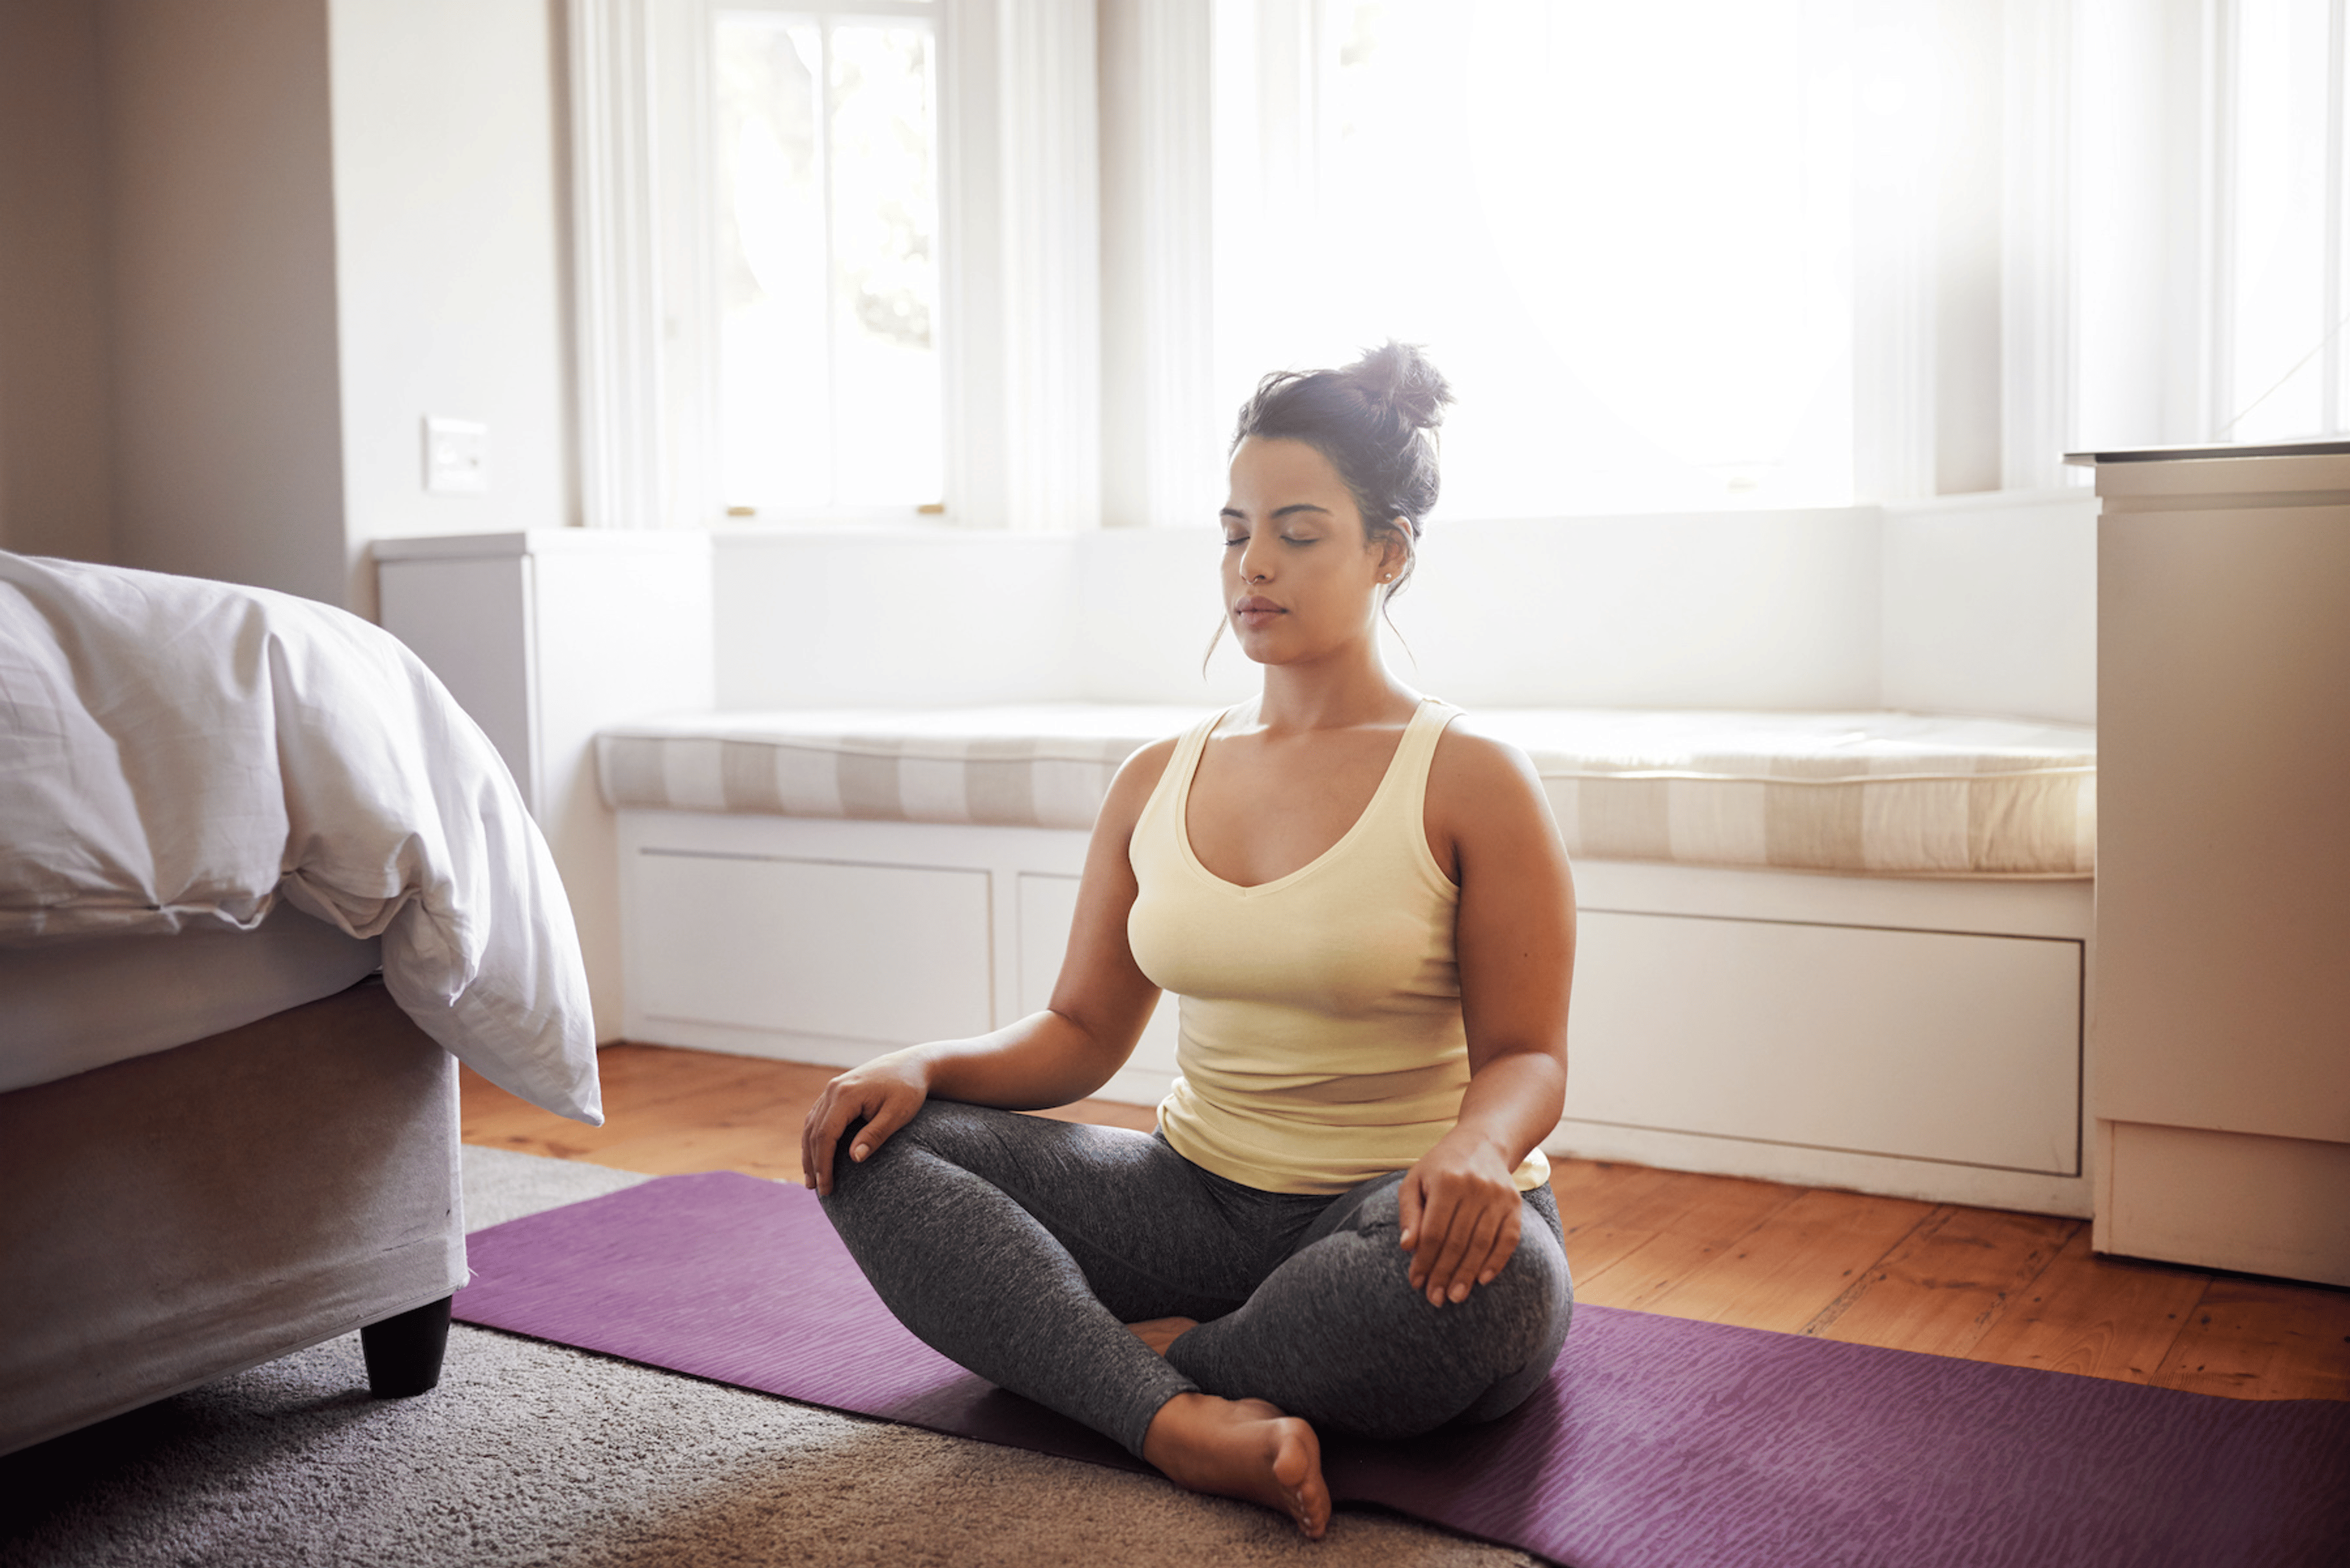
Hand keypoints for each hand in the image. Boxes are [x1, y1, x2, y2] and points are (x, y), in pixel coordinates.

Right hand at [799, 1052, 929, 1196]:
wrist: (912, 1064)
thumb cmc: (909, 1090)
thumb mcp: (898, 1114)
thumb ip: (876, 1134)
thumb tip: (854, 1158)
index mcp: (846, 1095)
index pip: (825, 1135)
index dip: (823, 1164)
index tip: (826, 1187)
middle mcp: (833, 1090)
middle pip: (813, 1132)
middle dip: (813, 1162)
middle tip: (817, 1190)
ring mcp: (833, 1089)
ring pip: (811, 1124)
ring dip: (809, 1152)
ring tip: (812, 1178)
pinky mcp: (836, 1091)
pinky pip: (817, 1117)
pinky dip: (814, 1137)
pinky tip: (816, 1154)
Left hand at [1395, 1130, 1522, 1307]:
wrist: (1483, 1141)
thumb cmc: (1441, 1165)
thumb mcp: (1416, 1180)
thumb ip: (1409, 1213)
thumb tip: (1407, 1247)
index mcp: (1446, 1181)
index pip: (1433, 1232)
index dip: (1424, 1261)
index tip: (1416, 1282)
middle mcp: (1475, 1187)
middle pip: (1458, 1242)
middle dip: (1444, 1274)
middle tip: (1435, 1298)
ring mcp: (1498, 1196)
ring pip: (1482, 1244)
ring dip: (1468, 1274)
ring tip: (1456, 1296)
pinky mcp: (1515, 1204)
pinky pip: (1508, 1239)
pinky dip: (1496, 1261)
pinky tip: (1482, 1279)